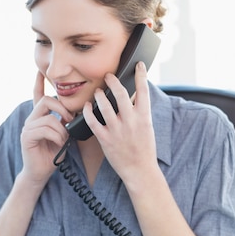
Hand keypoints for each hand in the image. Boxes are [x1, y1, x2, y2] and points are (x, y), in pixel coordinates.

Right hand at [20, 72, 72, 185]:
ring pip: (49, 118)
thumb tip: (76, 113)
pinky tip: (58, 143)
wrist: (41, 172)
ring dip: (61, 129)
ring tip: (64, 139)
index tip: (40, 71)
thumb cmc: (53, 154)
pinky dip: (56, 136)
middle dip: (63, 108)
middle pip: (47, 101)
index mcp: (40, 117)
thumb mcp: (63, 135)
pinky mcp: (27, 137)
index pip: (38, 95)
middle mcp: (32, 119)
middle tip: (70, 120)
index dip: (38, 83)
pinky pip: (45, 129)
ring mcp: (28, 127)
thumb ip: (66, 123)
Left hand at [82, 62, 157, 184]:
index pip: (143, 90)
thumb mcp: (147, 127)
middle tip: (108, 76)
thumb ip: (140, 112)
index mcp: (144, 117)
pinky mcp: (105, 139)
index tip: (138, 65)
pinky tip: (87, 106)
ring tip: (98, 91)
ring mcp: (117, 130)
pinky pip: (92, 121)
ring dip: (99, 95)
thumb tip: (133, 96)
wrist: (140, 170)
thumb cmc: (144, 149)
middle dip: (113, 81)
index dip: (141, 75)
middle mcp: (130, 121)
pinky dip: (88, 111)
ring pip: (104, 105)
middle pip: (120, 93)